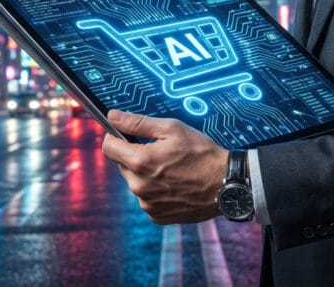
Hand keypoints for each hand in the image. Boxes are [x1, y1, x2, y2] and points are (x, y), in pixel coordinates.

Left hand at [102, 109, 227, 223]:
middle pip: (122, 165)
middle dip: (135, 156)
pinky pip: (147, 199)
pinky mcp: (156, 216)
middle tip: (161, 153)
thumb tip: (112, 116)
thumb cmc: (202, 153)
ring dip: (146, 175)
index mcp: (140, 161)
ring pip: (135, 183)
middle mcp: (139, 186)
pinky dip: (156, 191)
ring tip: (172, 170)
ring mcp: (147, 204)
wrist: (226, 184)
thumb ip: (138, 123)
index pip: (107, 147)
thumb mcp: (172, 129)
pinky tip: (175, 185)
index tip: (126, 135)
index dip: (115, 137)